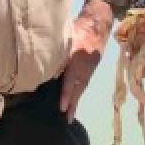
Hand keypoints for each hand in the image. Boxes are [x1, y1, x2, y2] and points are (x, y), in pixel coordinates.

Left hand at [60, 0, 112, 122]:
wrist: (97, 25)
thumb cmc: (79, 30)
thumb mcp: (67, 38)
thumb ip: (58, 53)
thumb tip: (47, 69)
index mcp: (78, 60)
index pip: (71, 80)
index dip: (66, 94)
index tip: (62, 107)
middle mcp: (85, 68)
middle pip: (77, 88)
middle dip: (72, 103)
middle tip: (67, 118)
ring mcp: (88, 70)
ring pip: (81, 88)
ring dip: (75, 101)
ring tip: (70, 116)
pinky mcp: (89, 70)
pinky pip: (83, 84)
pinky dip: (78, 94)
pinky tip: (73, 101)